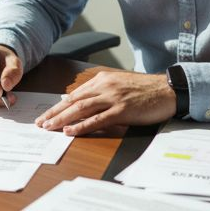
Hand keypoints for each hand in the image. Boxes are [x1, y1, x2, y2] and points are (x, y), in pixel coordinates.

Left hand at [36, 70, 174, 135]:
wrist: (168, 89)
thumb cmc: (146, 90)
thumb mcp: (120, 86)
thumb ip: (102, 93)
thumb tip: (82, 104)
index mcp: (103, 79)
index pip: (75, 94)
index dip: (59, 106)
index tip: (47, 114)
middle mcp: (105, 86)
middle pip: (73, 101)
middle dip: (54, 112)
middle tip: (41, 123)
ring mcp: (113, 98)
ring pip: (81, 108)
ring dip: (62, 119)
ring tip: (49, 127)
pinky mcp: (122, 110)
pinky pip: (97, 119)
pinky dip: (82, 126)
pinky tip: (70, 131)